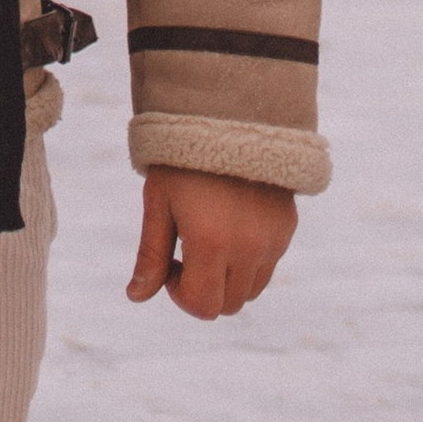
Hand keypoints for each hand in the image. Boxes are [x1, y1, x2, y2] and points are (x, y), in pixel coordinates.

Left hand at [127, 169, 297, 318]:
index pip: (203, 306)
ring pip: (250, 291)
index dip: (180, 295)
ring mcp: (272, 241)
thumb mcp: (158, 202)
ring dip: (227, 279)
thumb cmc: (181, 159)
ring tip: (209, 238)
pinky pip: (267, 266)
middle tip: (186, 251)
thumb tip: (136, 297)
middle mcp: (248, 248)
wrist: (227, 115)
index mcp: (211, 243)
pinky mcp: (286, 229)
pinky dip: (248, 262)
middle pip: (228, 305)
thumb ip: (151, 255)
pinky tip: (230, 225)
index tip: (171, 265)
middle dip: (203, 289)